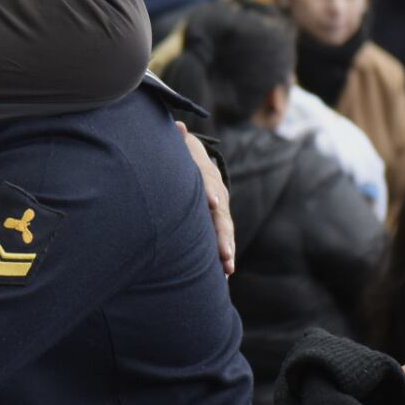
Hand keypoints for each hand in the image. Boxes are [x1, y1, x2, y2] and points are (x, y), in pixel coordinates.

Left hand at [178, 123, 234, 275]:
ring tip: (227, 268)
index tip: (211, 202)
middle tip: (224, 251)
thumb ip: (181, 141)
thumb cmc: (185, 159)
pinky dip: (222, 257)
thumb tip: (178, 127)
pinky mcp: (216, 229)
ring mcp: (219, 216)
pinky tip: (222, 277)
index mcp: (207, 179)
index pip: (209, 184)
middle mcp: (218, 199)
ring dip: (226, 250)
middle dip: (223, 234)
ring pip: (225, 233)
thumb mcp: (183, 147)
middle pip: (222, 217)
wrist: (199, 170)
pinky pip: (221, 243)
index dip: (210, 192)